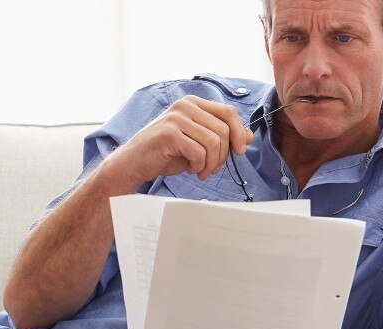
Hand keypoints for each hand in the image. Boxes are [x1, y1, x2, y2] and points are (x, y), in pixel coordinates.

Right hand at [92, 95, 252, 191]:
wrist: (133, 163)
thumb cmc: (164, 153)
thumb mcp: (197, 142)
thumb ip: (221, 136)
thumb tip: (248, 136)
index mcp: (192, 103)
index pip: (228, 112)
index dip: (239, 132)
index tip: (239, 150)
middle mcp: (184, 106)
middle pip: (223, 129)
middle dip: (223, 154)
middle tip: (213, 168)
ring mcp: (176, 118)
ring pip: (214, 142)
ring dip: (211, 163)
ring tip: (201, 171)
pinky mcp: (170, 134)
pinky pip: (199, 152)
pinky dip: (199, 166)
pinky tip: (190, 169)